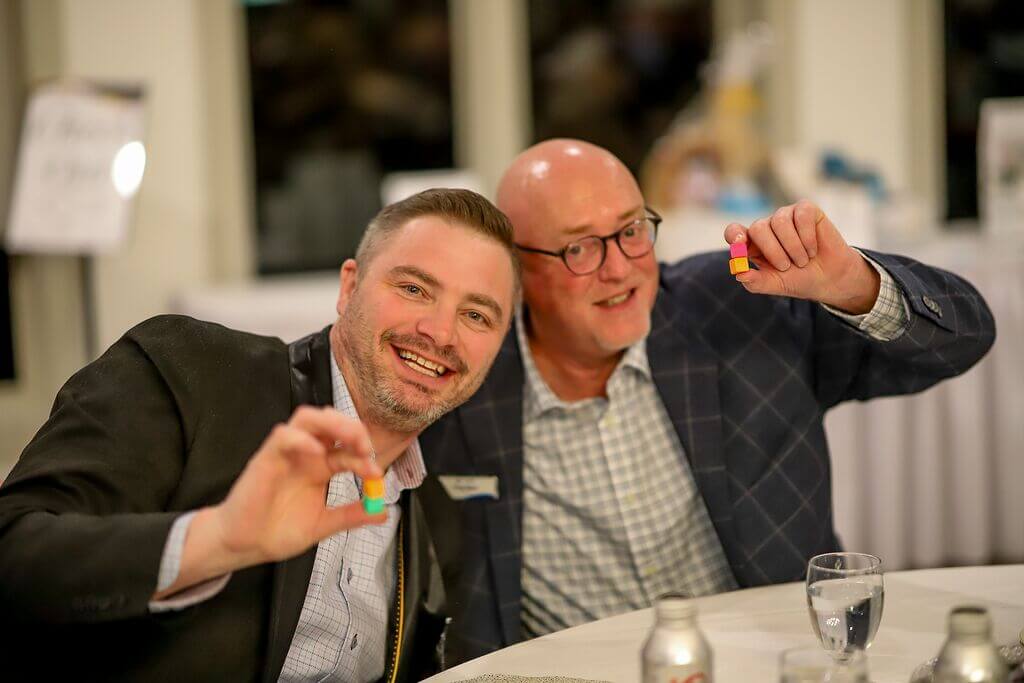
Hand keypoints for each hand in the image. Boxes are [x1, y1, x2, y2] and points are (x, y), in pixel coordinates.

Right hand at [153, 406, 383, 598]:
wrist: (244, 546)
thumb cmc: (276, 531)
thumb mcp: (322, 524)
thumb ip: (351, 516)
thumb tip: (383, 513)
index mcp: (320, 467)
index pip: (348, 449)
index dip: (365, 457)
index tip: (377, 474)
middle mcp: (305, 455)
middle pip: (331, 422)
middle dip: (353, 428)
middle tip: (366, 447)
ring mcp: (286, 454)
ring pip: (308, 418)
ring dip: (333, 422)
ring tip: (350, 440)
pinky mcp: (265, 459)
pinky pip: (283, 436)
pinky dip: (302, 439)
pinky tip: (317, 452)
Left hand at [724, 200, 880, 313]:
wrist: (830, 278)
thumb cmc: (798, 280)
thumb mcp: (774, 285)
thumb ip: (755, 281)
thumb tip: (739, 273)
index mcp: (753, 244)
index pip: (733, 232)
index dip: (734, 235)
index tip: (740, 244)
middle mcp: (766, 227)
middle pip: (758, 228)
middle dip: (773, 250)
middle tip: (787, 266)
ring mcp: (785, 216)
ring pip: (779, 222)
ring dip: (793, 247)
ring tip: (803, 261)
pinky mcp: (805, 209)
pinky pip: (801, 216)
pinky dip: (807, 236)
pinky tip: (813, 249)